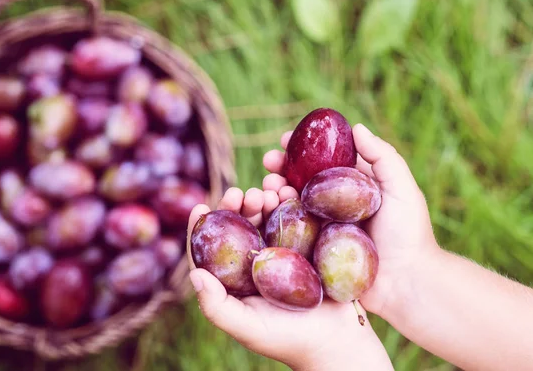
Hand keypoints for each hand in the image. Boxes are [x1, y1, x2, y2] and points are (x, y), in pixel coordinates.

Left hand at [187, 187, 392, 370]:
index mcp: (237, 279)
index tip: (200, 204)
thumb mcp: (248, 327)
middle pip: (240, 226)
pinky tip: (289, 192)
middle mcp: (257, 262)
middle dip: (237, 206)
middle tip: (241, 193)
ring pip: (267, 218)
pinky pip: (296, 218)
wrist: (337, 340)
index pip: (213, 249)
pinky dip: (291, 202)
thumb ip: (217, 306)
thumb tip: (194, 273)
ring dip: (264, 200)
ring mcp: (283, 252)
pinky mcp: (308, 245)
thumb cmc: (289, 340)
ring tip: (267, 192)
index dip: (203, 226)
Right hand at [262, 123, 440, 319]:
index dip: (302, 149)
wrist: (407, 284)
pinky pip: (289, 233)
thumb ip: (383, 157)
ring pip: (290, 205)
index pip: (322, 162)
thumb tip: (356, 127)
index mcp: (352, 188)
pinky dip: (274, 220)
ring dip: (274, 192)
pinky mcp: (313, 252)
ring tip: (268, 188)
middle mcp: (334, 206)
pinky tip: (265, 211)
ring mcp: (322, 230)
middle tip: (268, 163)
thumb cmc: (409, 234)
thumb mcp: (401, 189)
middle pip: (301, 181)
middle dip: (281, 169)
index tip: (284, 140)